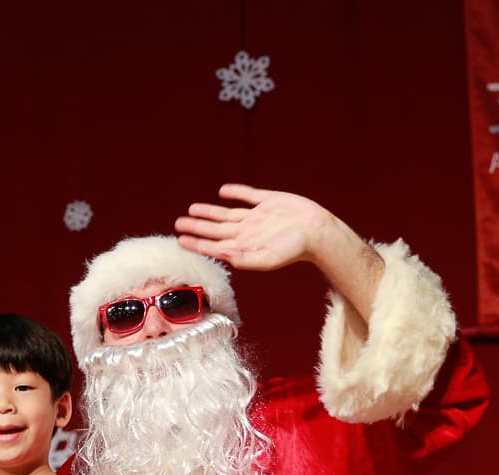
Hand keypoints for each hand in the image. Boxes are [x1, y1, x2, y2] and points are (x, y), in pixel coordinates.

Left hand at [174, 183, 334, 271]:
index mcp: (244, 246)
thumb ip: (242, 259)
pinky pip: (248, 196)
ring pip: (226, 214)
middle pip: (215, 229)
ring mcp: (257, 217)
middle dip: (196, 227)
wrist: (319, 232)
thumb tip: (221, 254)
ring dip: (209, 212)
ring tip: (192, 210)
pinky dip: (236, 193)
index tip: (179, 240)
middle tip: (179, 224)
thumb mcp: (267, 259)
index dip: (196, 243)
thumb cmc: (295, 250)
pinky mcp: (269, 202)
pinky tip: (223, 192)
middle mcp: (247, 232)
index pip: (214, 246)